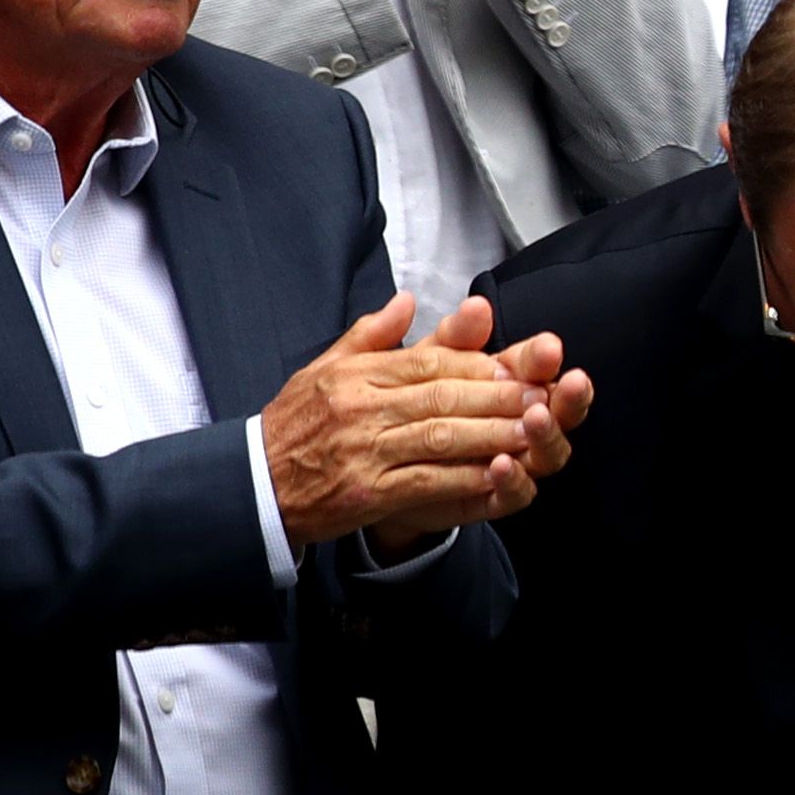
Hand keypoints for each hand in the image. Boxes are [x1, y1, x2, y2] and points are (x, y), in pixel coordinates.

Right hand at [260, 295, 577, 547]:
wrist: (253, 485)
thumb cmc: (294, 425)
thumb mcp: (323, 369)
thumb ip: (370, 335)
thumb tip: (407, 300)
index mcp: (355, 375)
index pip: (427, 362)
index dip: (477, 366)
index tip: (515, 369)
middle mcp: (360, 409)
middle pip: (442, 397)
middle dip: (497, 398)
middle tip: (541, 397)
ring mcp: (364, 452)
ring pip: (440, 437)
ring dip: (492, 435)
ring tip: (532, 432)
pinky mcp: (366, 493)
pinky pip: (427, 482)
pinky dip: (465, 478)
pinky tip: (497, 475)